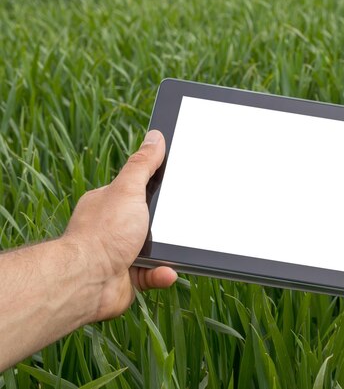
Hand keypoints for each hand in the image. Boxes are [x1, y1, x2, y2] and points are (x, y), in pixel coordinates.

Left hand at [62, 130, 176, 321]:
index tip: (176, 186)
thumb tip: (155, 137)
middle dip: (165, 224)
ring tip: (175, 251)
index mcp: (108, 202)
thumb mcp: (129, 190)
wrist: (88, 281)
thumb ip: (143, 164)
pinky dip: (162, 273)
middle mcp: (112, 227)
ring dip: (167, 251)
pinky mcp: (128, 277)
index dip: (155, 187)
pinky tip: (167, 271)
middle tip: (179, 223)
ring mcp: (119, 253)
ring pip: (154, 248)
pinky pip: (153, 273)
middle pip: (148, 219)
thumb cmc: (104, 234)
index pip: (136, 189)